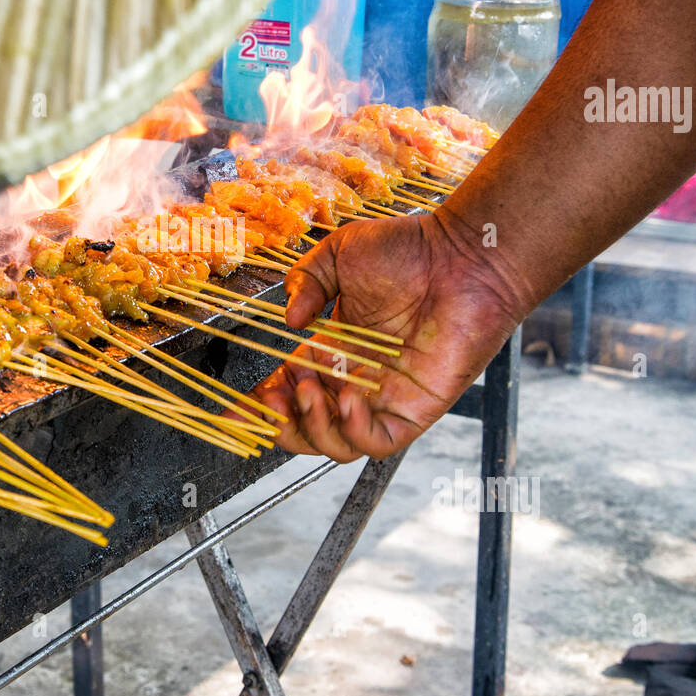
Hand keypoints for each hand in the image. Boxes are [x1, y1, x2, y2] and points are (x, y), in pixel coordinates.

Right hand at [250, 211, 530, 461]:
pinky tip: (346, 397)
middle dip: (279, 423)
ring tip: (306, 390)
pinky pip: (376, 443)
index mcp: (331, 350)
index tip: (232, 411)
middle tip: (271, 400)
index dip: (258, 407)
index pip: (286, 392)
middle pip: (304, 428)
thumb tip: (288, 322)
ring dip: (311, 426)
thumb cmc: (409, 249)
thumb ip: (305, 282)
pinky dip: (353, 431)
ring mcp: (382, 399)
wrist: (462, 255)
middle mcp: (352, 380)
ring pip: (334, 445)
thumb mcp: (338, 254)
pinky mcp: (414, 411)